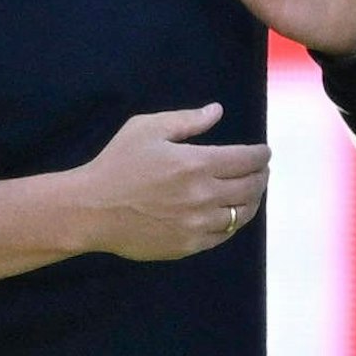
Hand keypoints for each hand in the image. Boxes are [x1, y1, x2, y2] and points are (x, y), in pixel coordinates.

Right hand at [73, 103, 268, 259]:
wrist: (91, 210)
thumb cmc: (118, 164)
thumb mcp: (148, 129)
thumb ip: (188, 120)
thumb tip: (217, 110)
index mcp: (197, 164)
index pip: (247, 160)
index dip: (261, 155)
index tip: (264, 152)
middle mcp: (203, 195)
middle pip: (251, 187)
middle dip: (262, 175)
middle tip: (262, 170)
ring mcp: (197, 224)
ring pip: (242, 214)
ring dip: (252, 200)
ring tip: (251, 191)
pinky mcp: (188, 245)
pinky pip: (223, 235)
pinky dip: (233, 222)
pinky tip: (230, 213)